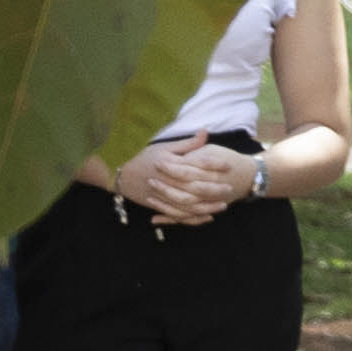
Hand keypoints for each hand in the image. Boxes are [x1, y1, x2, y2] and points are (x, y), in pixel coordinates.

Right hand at [123, 140, 247, 226]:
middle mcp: (169, 181)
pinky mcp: (161, 206)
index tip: (228, 165)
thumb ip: (187, 144)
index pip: (196, 164)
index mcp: (171, 164)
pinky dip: (194, 218)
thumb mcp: (164, 147)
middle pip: (196, 186)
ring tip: (223, 205)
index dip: (214, 164)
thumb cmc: (143, 157)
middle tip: (231, 188)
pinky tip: (207, 218)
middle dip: (215, 188)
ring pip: (190, 205)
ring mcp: (164, 196)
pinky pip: (179, 216)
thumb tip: (205, 132)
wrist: (121, 173)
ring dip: (208, 206)